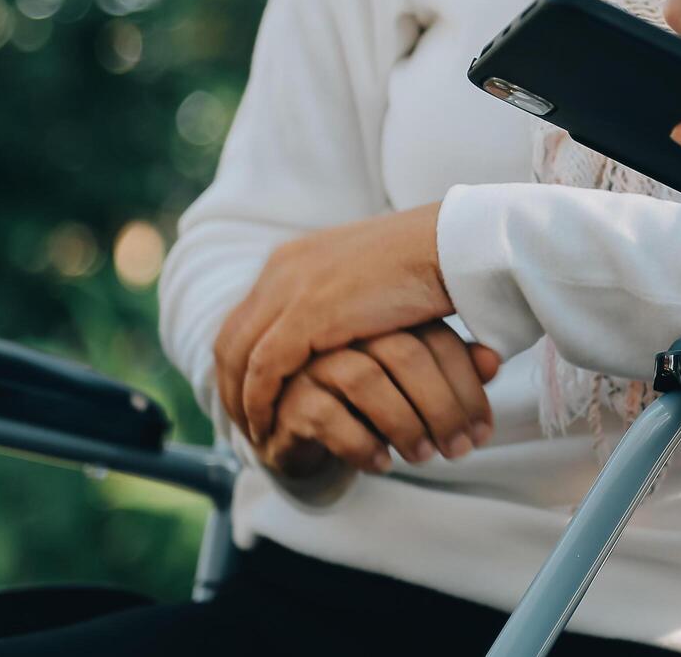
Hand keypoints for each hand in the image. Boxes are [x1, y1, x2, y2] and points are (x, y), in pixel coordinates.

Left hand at [216, 203, 452, 443]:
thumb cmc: (431, 264)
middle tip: (241, 423)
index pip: (246, 318)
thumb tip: (347, 335)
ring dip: (240, 399)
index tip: (250, 397)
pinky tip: (268, 426)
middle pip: (232, 337)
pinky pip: (266, 367)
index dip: (241, 362)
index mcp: (297, 259)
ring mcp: (292, 288)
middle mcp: (284, 269)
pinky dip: (260, 400)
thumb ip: (346, 303)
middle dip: (229, 384)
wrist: (452, 245)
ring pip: (239, 355)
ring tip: (253, 434)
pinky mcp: (309, 313)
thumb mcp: (371, 282)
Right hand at [255, 325, 499, 478]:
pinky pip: (326, 414)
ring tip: (423, 456)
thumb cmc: (372, 404)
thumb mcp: (419, 390)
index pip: (438, 339)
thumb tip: (494, 363)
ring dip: (404, 425)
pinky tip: (382, 464)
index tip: (483, 431)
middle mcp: (349, 331)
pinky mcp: (284, 396)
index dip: (467, 388)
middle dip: (441, 408)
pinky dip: (362, 443)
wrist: (305, 431)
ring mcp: (312, 359)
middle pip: (406, 354)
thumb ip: (455, 373)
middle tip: (459, 449)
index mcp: (387, 319)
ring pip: (365, 379)